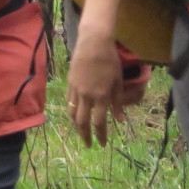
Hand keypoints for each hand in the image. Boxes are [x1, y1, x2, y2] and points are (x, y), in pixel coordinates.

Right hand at [67, 29, 128, 146]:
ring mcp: (76, 90)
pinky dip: (72, 111)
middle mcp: (87, 96)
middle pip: (83, 122)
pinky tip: (75, 115)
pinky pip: (69, 102)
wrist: (93, 43)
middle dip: (86, 135)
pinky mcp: (70, 83)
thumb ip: (118, 102)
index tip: (103, 144)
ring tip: (81, 133)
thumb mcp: (118, 82)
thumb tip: (120, 120)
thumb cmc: (110, 61)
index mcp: (101, 97)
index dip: (101, 135)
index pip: (99, 122)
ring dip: (76, 126)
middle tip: (89, 144)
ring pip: (73, 113)